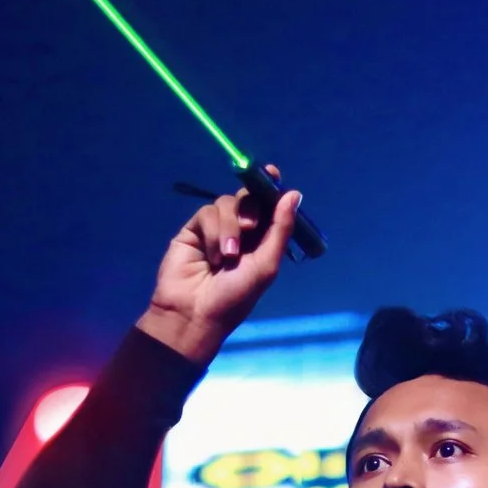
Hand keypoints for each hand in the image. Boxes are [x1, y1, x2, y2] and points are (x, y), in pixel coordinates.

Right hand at [136, 168, 300, 364]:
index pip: (268, 205)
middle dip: (251, 206)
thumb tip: (294, 193)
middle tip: (251, 226)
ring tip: (228, 256)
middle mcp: (240, 230)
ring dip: (231, 227)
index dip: (270, 187)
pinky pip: (207, 213)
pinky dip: (214, 232)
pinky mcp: (194, 229)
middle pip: (247, 197)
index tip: (273, 174)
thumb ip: (280, 229)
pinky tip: (213, 256)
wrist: (195, 313)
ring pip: (226, 203)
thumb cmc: (235, 297)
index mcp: (261, 239)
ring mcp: (216, 228)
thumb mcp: (266, 265)